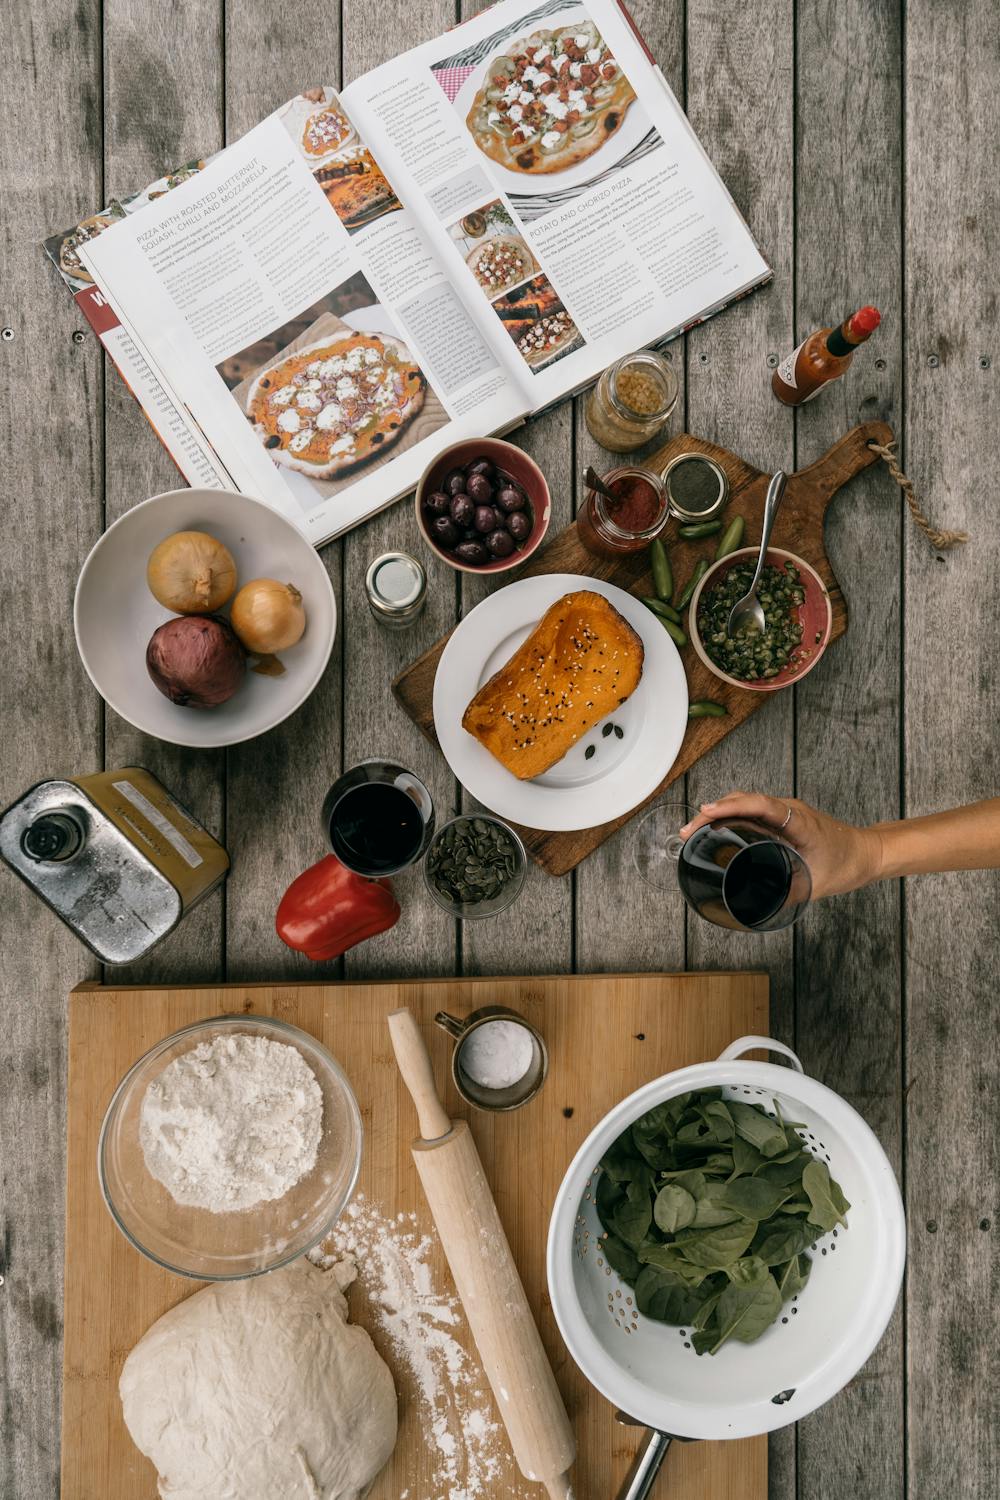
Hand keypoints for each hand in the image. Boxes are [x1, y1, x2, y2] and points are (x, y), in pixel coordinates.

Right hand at [679, 792, 883, 900]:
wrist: (866, 853)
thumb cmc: (846, 864)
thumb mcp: (814, 884)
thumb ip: (786, 893)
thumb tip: (755, 908)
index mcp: (798, 821)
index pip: (760, 805)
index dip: (732, 806)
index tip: (707, 811)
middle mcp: (788, 810)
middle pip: (744, 800)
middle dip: (712, 812)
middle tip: (688, 832)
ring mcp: (784, 811)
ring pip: (744, 802)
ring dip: (717, 813)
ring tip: (693, 831)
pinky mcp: (781, 818)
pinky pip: (750, 810)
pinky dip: (729, 816)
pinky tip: (714, 829)